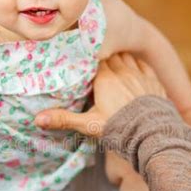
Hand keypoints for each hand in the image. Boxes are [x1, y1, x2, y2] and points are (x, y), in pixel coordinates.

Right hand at [35, 53, 165, 136]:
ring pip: (127, 57)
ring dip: (120, 59)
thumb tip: (37, 119)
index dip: (90, 59)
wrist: (150, 134)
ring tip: (113, 64)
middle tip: (96, 62)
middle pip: (111, 56)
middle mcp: (122, 72)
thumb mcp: (88, 124)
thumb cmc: (118, 128)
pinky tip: (134, 69)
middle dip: (104, 58)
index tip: (84, 60)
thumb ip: (63, 119)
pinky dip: (137, 64)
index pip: (96, 59)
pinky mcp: (153, 81)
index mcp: (105, 78)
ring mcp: (140, 75)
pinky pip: (143, 65)